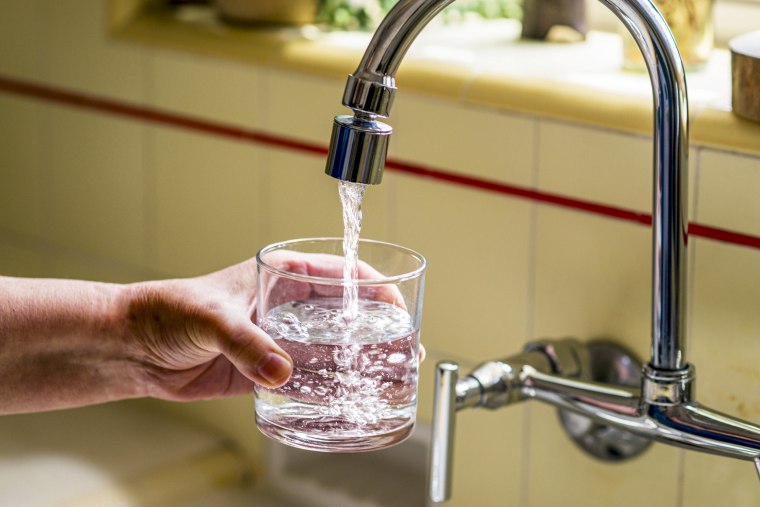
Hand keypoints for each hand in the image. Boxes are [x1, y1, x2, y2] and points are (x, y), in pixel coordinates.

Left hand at [127, 253, 424, 402]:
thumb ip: (245, 343)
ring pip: (332, 348)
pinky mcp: (267, 368)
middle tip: (403, 353)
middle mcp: (288, 305)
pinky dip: (328, 387)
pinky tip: (346, 398)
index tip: (399, 311)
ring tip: (386, 379)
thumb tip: (281, 370)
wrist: (134, 347)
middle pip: (347, 314)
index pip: (343, 275)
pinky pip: (307, 378)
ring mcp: (280, 337)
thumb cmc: (166, 310)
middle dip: (377, 331)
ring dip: (358, 362)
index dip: (376, 290)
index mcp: (282, 275)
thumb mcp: (209, 317)